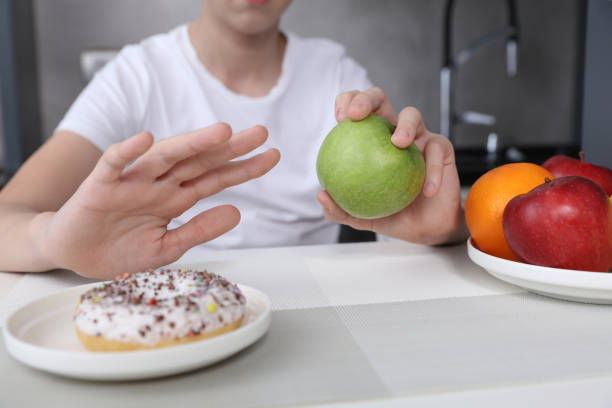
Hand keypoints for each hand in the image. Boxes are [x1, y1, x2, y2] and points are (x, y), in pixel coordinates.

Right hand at [35, 124, 279, 277]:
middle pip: (198, 161)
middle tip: (260, 132)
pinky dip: (128, 152)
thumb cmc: (119, 249)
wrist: (73, 255)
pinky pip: (114, 164)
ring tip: (221, 132)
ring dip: (191, 143)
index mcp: (176, 198)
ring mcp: (131, 182)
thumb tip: (238, 213)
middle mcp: (158, 184)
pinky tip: (145, 140)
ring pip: (165, 157)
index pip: (215, 178)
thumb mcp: (167, 247)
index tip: (272, 155)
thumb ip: (199, 230)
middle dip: (229, 147)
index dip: (243, 168)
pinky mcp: (100, 185)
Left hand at [319, 87, 464, 244]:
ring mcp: (418, 136)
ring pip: (412, 114)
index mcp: (369, 140)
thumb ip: (340, 210)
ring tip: (398, 143)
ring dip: (404, 125)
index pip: (355, 111)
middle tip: (356, 115)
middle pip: (379, 99)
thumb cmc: (391, 215)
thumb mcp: (360, 217)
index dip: (346, 103)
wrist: (424, 227)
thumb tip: (322, 195)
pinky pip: (436, 151)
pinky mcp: (441, 147)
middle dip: (366, 98)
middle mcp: (392, 131)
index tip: (340, 119)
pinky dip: (432, 170)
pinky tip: (427, 188)